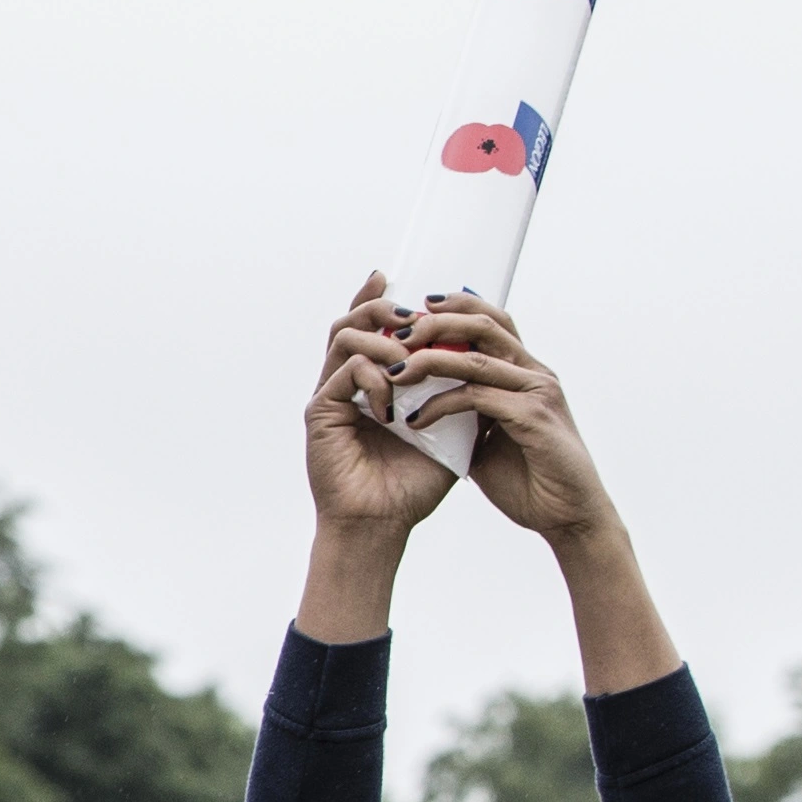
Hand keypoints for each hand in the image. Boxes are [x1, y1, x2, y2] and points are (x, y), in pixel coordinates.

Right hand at [306, 272, 460, 536]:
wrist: (383, 525)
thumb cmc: (411, 485)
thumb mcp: (446, 428)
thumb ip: (455, 392)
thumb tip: (481, 355)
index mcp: (371, 384)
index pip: (371, 329)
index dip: (378, 298)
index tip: (396, 276)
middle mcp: (344, 384)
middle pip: (352, 320)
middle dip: (383, 308)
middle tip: (412, 317)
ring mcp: (330, 396)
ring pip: (345, 336)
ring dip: (383, 341)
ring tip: (408, 362)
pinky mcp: (320, 412)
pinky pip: (345, 373)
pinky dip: (374, 380)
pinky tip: (391, 406)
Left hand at [397, 294, 621, 551]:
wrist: (569, 515)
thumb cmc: (532, 479)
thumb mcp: (490, 440)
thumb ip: (468, 416)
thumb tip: (430, 405)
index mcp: (527, 374)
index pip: (492, 323)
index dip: (457, 308)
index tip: (416, 310)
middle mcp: (535, 374)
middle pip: (485, 327)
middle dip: (437, 323)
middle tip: (396, 332)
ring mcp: (538, 393)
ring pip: (477, 358)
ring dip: (430, 360)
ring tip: (393, 371)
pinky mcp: (533, 418)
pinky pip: (477, 398)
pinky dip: (442, 405)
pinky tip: (415, 420)